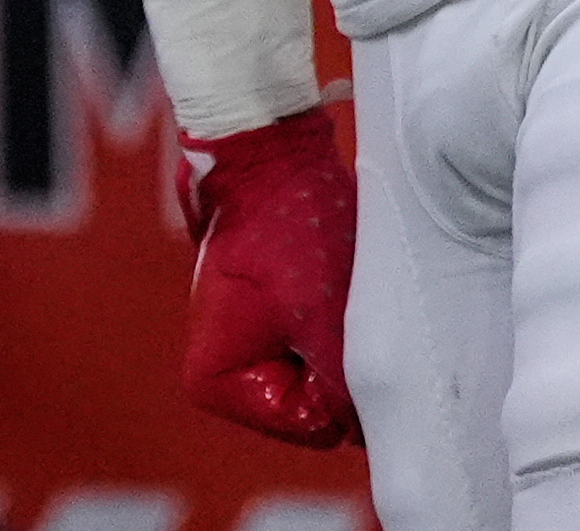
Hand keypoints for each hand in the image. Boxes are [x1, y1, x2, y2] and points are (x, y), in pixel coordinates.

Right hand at [172, 109, 358, 450]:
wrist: (266, 149)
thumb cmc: (288, 232)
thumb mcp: (326, 323)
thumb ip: (344, 394)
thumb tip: (365, 430)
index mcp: (214, 383)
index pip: (309, 426)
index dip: (340, 386)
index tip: (334, 325)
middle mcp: (221, 370)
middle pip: (314, 403)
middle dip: (340, 360)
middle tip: (339, 305)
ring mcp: (243, 338)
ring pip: (322, 370)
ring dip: (341, 336)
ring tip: (336, 287)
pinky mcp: (264, 310)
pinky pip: (317, 338)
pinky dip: (335, 316)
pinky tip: (334, 279)